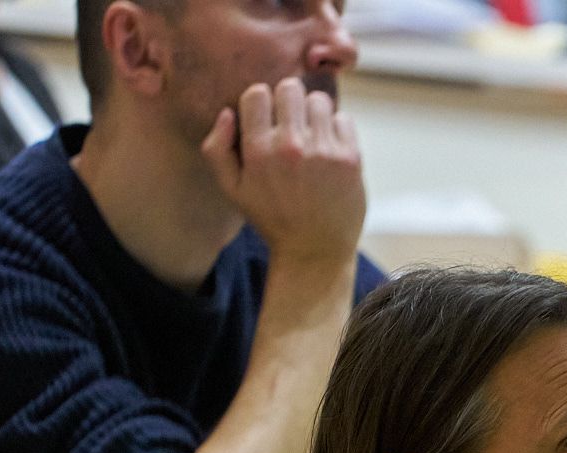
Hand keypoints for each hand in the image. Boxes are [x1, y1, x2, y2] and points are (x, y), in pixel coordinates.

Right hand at [200, 77, 365, 269]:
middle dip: (288, 102)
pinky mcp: (350, 158)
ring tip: (311, 137)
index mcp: (258, 151)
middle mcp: (290, 147)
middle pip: (290, 88)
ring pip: (319, 100)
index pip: (257, 93)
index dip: (261, 102)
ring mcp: (323, 151)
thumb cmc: (272, 218)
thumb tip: (227, 112)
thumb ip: (216, 149)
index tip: (267, 119)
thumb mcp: (232, 190)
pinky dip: (337, 128)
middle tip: (291, 124)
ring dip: (314, 114)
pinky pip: (343, 118)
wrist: (314, 250)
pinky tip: (329, 148)